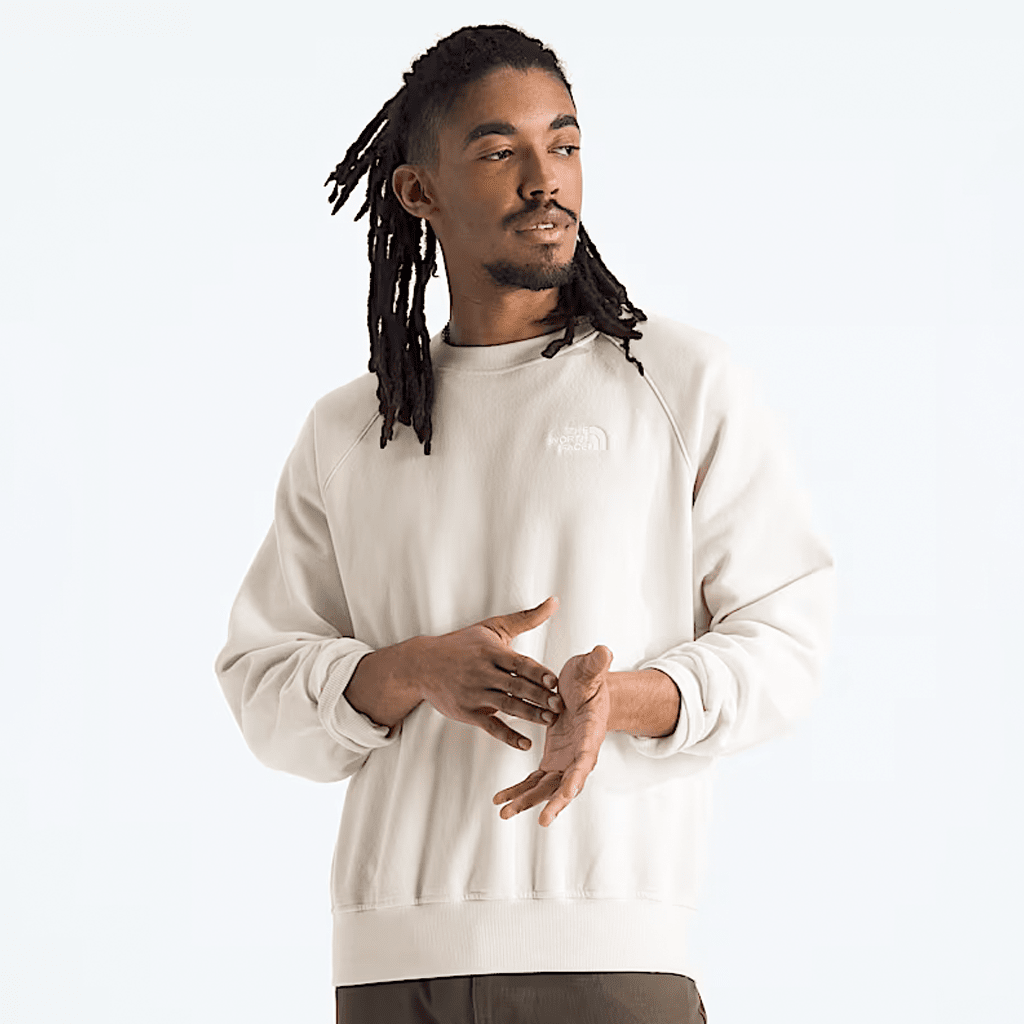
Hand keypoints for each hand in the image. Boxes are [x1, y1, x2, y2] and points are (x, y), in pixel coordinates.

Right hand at [408, 597, 564, 749]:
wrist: (422, 665)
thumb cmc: (461, 644)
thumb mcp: (492, 627)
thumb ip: (526, 618)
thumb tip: (554, 602)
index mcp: (490, 652)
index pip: (519, 663)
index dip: (537, 673)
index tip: (555, 682)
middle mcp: (482, 673)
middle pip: (515, 686)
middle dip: (539, 697)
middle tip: (560, 705)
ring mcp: (474, 694)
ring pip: (507, 706)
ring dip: (530, 715)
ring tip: (550, 720)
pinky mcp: (466, 712)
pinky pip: (490, 727)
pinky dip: (508, 736)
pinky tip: (526, 743)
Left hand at [493, 645, 612, 826]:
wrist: (585, 692)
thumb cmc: (589, 681)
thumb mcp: (589, 671)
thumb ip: (594, 665)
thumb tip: (602, 651)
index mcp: (590, 733)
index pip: (586, 759)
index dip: (578, 776)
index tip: (568, 793)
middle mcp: (579, 753)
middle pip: (567, 783)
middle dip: (554, 802)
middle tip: (542, 820)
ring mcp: (565, 760)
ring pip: (547, 787)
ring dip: (528, 800)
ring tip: (505, 812)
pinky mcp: (552, 761)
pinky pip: (535, 781)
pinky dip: (519, 791)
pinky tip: (500, 799)